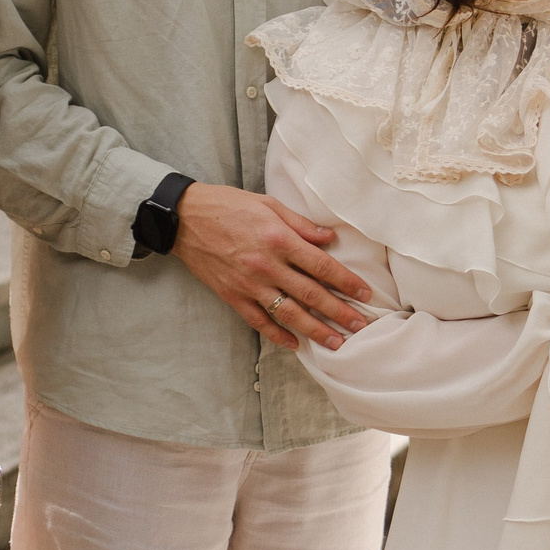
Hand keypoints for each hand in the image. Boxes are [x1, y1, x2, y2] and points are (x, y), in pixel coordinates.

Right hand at [169, 183, 372, 351]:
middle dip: (339, 312)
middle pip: (311, 295)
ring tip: (336, 342)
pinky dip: (277, 335)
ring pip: (289, 313)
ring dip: (315, 330)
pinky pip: (259, 321)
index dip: (346, 282)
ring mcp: (249, 284)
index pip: (321, 266)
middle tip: (360, 326)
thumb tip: (330, 239)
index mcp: (279, 239)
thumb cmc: (228, 206)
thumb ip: (301, 224)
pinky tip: (294, 344)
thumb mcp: (269, 205)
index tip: (364, 294)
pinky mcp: (233, 296)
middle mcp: (267, 265)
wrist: (184, 218)